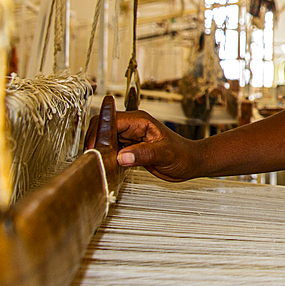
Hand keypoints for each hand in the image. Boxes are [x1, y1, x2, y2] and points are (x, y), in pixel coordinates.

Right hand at [84, 109, 201, 181]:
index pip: (111, 120)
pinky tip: (106, 165)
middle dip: (95, 140)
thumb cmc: (184, 154)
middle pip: (103, 127)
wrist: (191, 162)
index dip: (98, 132)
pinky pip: (111, 148)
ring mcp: (130, 136)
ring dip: (99, 149)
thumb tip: (122, 156)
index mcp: (140, 121)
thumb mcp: (165, 155)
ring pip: (105, 138)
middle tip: (93, 158)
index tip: (93, 148)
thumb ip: (143, 154)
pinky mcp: (130, 147)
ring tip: (97, 162)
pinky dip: (106, 156)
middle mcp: (133, 126)